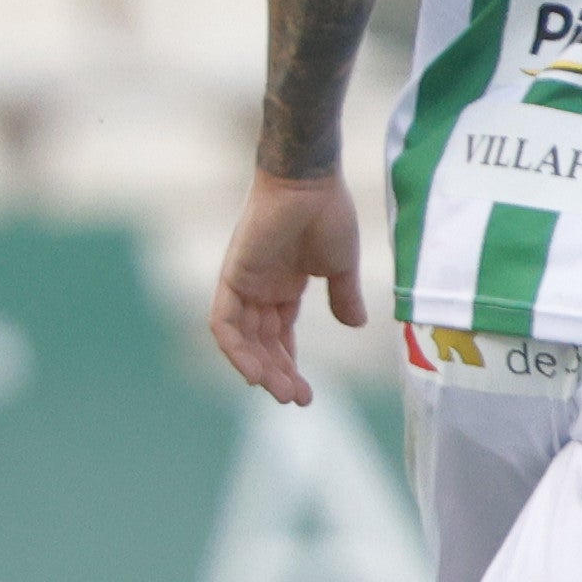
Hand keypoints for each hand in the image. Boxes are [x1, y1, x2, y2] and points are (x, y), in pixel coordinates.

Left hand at [213, 173, 370, 405]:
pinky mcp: (232, 277)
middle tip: (295, 399)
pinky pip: (224, 322)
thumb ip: (344, 297)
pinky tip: (254, 372)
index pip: (280, 336)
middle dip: (277, 374)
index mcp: (283, 287)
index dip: (290, 364)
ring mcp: (244, 284)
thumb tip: (357, 325)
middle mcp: (259, 289)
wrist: (311, 182)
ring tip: (280, 392)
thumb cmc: (328, 213)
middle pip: (261, 343)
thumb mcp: (340, 266)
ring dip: (260, 368)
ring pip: (243, 339)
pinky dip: (236, 348)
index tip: (305, 393)